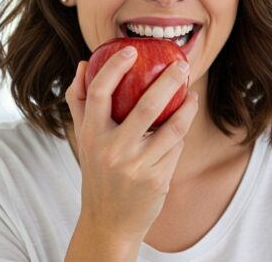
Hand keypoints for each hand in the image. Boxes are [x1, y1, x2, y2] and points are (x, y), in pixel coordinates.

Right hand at [65, 48, 198, 242]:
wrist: (109, 221)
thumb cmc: (97, 170)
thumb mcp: (83, 137)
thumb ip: (79, 100)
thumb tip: (84, 64)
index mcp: (91, 135)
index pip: (99, 92)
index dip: (114, 67)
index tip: (131, 50)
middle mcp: (113, 150)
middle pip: (145, 107)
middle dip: (168, 81)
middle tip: (181, 64)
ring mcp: (137, 167)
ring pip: (172, 128)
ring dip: (187, 107)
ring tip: (192, 94)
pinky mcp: (158, 180)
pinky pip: (175, 148)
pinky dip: (180, 133)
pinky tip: (182, 124)